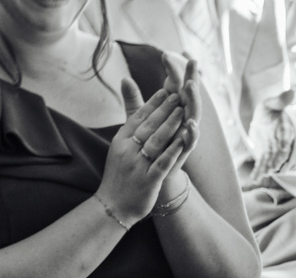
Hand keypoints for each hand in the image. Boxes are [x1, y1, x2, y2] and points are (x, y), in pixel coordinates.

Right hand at [99, 76, 194, 222]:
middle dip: (164, 110)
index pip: (138, 118)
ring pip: (155, 141)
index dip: (152, 104)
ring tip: (182, 112)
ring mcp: (137, 165)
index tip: (165, 91)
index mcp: (120, 141)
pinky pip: (162, 163)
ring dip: (169, 125)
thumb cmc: (118, 175)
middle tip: (178, 95)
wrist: (112, 205)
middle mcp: (127, 150)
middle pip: (148, 126)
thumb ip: (128, 125)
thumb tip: (125, 98)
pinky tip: (183, 140)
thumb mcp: (118, 147)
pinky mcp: (147, 180)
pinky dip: (172, 150)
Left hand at [255, 92, 295, 174]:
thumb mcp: (272, 104)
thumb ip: (280, 100)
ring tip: (262, 174)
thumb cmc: (270, 111)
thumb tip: (291, 92)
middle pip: (280, 153)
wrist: (266, 122)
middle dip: (276, 160)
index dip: (285, 142)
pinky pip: (262, 163)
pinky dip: (259, 170)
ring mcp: (272, 150)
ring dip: (267, 167)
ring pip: (271, 160)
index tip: (284, 148)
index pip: (286, 137)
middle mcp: (280, 143)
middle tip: (272, 167)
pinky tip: (254, 178)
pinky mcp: (264, 154)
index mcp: (284, 130)